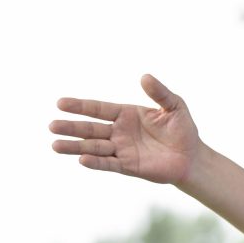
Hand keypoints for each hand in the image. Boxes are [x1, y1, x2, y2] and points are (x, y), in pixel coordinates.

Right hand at [50, 74, 200, 183]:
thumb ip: (160, 92)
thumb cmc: (182, 130)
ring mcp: (122, 150)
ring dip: (75, 147)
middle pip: (91, 129)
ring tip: (55, 145)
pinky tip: (82, 159)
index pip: (99, 109)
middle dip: (72, 127)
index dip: (80, 106)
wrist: (192, 157)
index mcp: (127, 115)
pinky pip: (109, 163)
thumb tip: (144, 76)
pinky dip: (96, 162)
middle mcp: (120, 132)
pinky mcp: (128, 166)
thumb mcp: (174, 106)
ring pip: (94, 147)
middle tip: (51, 125)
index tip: (60, 103)